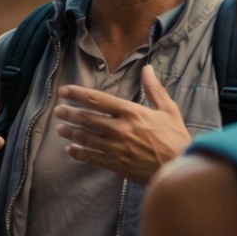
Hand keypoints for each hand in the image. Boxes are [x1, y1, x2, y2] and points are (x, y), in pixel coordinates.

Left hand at [54, 65, 191, 184]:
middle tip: (57, 111)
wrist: (179, 167)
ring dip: (71, 132)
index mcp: (131, 112)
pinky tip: (70, 150)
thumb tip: (147, 69)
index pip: (98, 100)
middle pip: (87, 118)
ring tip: (60, 129)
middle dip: (69, 114)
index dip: (78, 94)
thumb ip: (154, 89)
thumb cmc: (176, 138)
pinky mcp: (116, 164)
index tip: (64, 91)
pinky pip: (92, 158)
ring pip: (86, 138)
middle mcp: (119, 128)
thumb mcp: (168, 109)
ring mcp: (116, 148)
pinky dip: (79, 153)